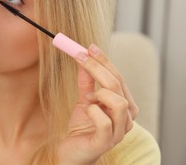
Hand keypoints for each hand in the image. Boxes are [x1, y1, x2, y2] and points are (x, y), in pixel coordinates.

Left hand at [57, 44, 138, 164]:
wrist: (72, 151)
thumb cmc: (82, 126)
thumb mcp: (84, 99)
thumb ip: (87, 82)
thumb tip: (83, 58)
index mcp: (124, 105)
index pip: (118, 77)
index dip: (104, 61)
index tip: (90, 47)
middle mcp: (126, 117)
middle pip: (117, 85)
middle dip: (97, 67)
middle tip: (79, 56)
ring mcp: (118, 131)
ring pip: (118, 102)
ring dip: (99, 93)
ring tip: (88, 98)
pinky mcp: (106, 141)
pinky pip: (104, 121)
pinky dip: (93, 111)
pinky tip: (87, 110)